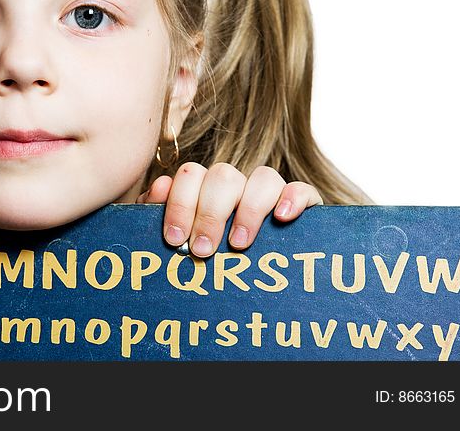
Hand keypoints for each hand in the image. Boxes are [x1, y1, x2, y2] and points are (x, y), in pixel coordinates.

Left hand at [136, 162, 322, 256]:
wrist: (258, 283)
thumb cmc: (208, 258)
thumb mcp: (182, 239)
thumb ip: (161, 213)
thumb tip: (159, 188)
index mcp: (204, 187)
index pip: (191, 175)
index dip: (180, 203)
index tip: (175, 238)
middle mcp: (236, 184)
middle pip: (223, 175)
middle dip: (210, 214)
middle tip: (203, 250)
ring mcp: (269, 192)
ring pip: (263, 176)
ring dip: (248, 210)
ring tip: (239, 244)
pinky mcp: (301, 203)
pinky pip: (301, 189)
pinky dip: (292, 198)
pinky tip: (281, 218)